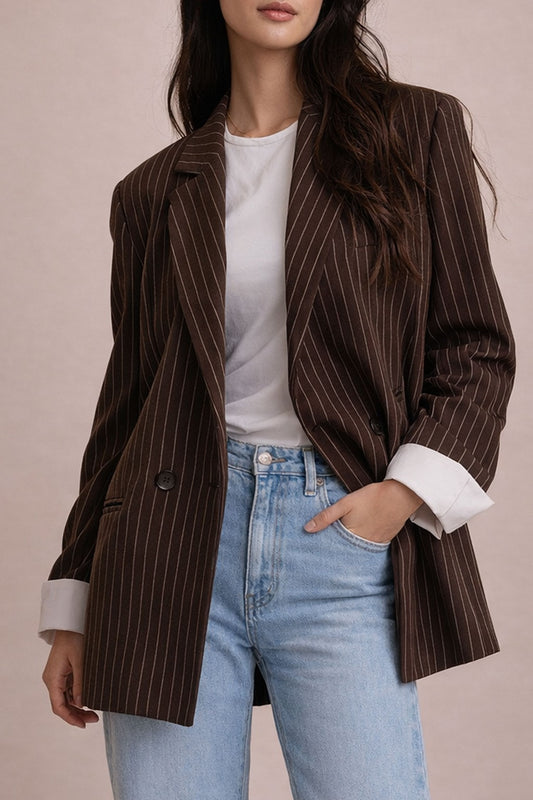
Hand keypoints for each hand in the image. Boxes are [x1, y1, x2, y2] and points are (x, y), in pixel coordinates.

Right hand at [42, 630, 98, 727]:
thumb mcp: (81, 662)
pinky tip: (89, 700)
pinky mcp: (62, 674)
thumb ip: (80, 683)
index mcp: (53, 679)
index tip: (84, 725)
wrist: (70, 624)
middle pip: (62, 705)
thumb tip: (81, 704)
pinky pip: (68, 691)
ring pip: (66, 699)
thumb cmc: (75, 639)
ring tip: (95, 713)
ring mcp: (56, 678)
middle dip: (77, 715)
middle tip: (95, 719)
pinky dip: (78, 697)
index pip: (59, 707)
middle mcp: (52, 681)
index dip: (70, 718)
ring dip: (78, 707)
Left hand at [303, 479, 423, 543]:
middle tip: (325, 555)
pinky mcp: (385, 540)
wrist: (401, 495)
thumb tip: (307, 529)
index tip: (316, 553)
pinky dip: (363, 546)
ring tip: (339, 550)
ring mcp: (375, 544)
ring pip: (358, 551)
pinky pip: (370, 547)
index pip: (334, 549)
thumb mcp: (345, 503)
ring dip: (350, 550)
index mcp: (352, 536)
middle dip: (336, 553)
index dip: (325, 550)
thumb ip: (326, 516)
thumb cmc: (372, 497)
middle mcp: (363, 544)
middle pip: (346, 552)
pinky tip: (358, 541)